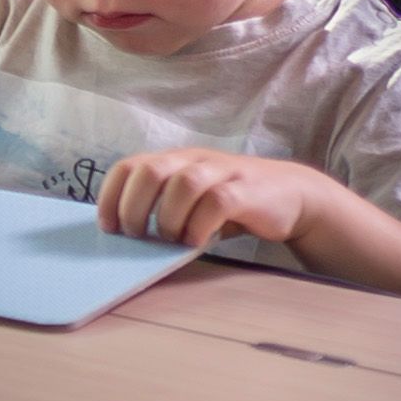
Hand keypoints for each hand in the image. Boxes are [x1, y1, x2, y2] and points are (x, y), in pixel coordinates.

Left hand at [98, 146, 317, 255]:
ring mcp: (222, 172)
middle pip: (150, 171)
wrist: (291, 195)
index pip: (129, 167)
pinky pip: (216, 202)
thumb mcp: (192, 199)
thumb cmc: (232, 203)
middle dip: (134, 208)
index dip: (111, 196)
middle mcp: (194, 160)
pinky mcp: (246, 190)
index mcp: (174, 160)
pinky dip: (200, 226)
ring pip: (182, 184)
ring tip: (171, 239)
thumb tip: (124, 233)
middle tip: (138, 236)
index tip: (109, 228)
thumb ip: (163, 205)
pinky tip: (197, 241)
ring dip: (168, 218)